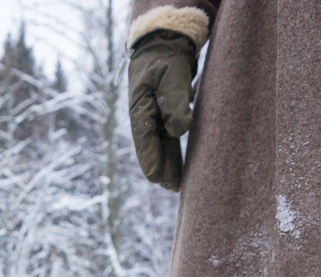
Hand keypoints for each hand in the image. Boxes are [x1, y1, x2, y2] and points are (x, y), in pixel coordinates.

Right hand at [128, 30, 198, 190]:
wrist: (163, 45)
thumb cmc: (166, 59)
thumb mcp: (172, 76)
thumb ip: (176, 101)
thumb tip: (179, 130)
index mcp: (141, 108)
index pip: (145, 138)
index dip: (151, 158)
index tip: (156, 177)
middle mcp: (145, 117)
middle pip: (152, 148)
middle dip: (161, 168)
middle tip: (172, 187)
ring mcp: (155, 118)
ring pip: (161, 146)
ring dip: (168, 164)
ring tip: (175, 184)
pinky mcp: (165, 116)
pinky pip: (168, 140)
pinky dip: (173, 153)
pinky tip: (177, 166)